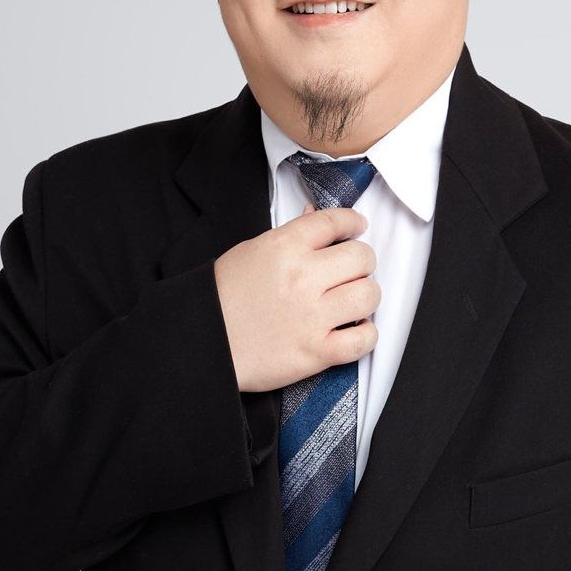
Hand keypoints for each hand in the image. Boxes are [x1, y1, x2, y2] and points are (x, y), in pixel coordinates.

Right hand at [214, 206, 379, 391]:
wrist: (202, 342)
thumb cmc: (223, 298)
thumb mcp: (252, 252)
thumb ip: (290, 237)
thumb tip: (314, 218)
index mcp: (283, 247)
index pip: (334, 221)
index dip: (353, 222)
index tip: (358, 227)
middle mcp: (301, 278)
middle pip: (362, 257)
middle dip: (362, 262)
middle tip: (353, 270)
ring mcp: (311, 316)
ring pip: (368, 295)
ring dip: (366, 296)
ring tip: (353, 300)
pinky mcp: (316, 352)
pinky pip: (364, 340)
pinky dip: (366, 335)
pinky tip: (355, 329)